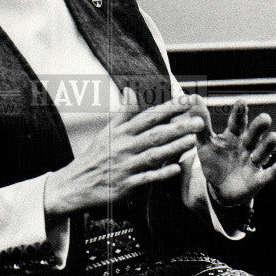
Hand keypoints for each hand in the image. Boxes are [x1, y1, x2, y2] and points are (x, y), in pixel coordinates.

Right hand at [44, 88, 204, 217]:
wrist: (75, 184)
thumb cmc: (95, 157)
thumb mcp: (106, 132)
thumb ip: (123, 113)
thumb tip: (130, 90)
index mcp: (122, 133)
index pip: (149, 117)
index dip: (169, 108)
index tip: (188, 100)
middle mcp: (125, 147)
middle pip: (155, 134)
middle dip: (178, 127)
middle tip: (199, 121)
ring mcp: (126, 167)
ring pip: (153, 155)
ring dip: (173, 148)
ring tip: (193, 140)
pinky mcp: (125, 186)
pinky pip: (145, 179)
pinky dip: (160, 174)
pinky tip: (176, 169)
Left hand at [187, 96, 275, 206]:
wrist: (220, 189)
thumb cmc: (214, 162)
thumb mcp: (205, 144)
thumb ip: (202, 124)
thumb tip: (195, 98)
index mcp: (233, 136)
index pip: (237, 122)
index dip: (239, 113)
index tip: (241, 102)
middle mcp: (247, 145)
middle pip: (254, 134)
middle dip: (259, 126)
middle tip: (264, 118)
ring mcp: (254, 161)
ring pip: (263, 151)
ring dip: (268, 145)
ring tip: (273, 137)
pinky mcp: (259, 178)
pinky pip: (269, 174)